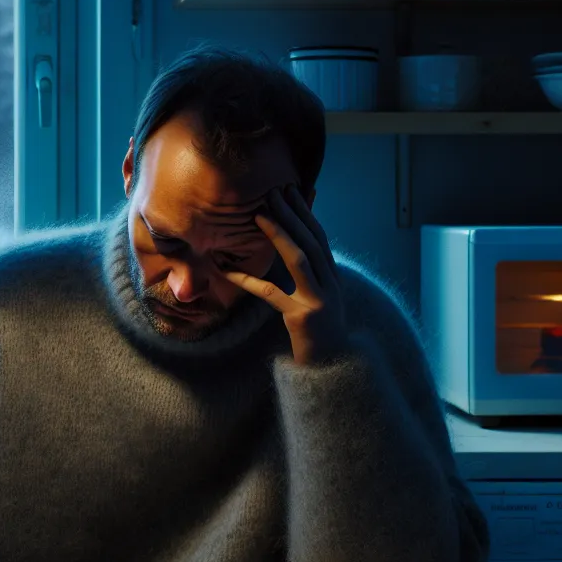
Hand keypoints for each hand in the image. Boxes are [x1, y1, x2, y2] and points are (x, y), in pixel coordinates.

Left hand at [224, 186, 346, 364]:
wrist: (332, 371)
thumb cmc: (318, 335)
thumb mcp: (318, 300)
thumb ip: (308, 277)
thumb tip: (293, 250)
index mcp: (333, 277)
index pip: (319, 237)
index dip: (306, 212)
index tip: (291, 190)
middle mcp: (331, 285)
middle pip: (312, 241)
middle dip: (293, 213)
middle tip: (274, 191)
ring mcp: (319, 300)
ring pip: (300, 260)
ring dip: (281, 234)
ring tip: (260, 215)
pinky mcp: (302, 318)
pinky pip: (271, 294)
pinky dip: (249, 279)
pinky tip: (228, 269)